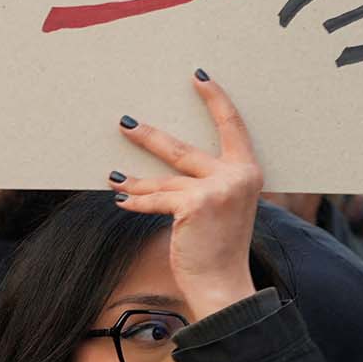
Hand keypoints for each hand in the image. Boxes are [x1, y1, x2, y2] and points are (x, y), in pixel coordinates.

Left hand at [109, 72, 262, 320]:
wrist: (224, 284)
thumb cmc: (221, 248)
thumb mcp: (225, 207)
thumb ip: (209, 183)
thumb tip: (167, 169)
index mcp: (249, 171)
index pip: (233, 125)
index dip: (215, 99)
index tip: (198, 76)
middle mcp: (236, 176)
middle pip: (184, 148)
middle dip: (149, 136)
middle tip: (125, 122)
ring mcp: (216, 189)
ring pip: (164, 178)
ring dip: (135, 179)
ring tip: (113, 176)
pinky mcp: (194, 205)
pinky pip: (156, 200)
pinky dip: (136, 202)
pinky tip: (121, 201)